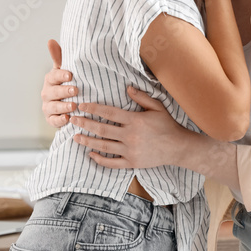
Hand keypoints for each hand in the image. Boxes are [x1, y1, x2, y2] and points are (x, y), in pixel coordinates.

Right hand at [41, 39, 77, 127]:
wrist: (68, 105)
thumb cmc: (67, 83)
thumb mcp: (65, 71)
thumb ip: (59, 58)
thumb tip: (51, 41)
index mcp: (51, 79)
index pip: (54, 76)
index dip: (61, 75)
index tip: (71, 75)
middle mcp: (47, 93)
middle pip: (53, 92)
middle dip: (64, 91)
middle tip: (75, 90)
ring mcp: (48, 107)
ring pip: (54, 107)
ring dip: (63, 106)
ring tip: (73, 106)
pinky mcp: (51, 119)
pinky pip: (54, 120)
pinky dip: (59, 120)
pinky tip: (67, 118)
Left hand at [74, 86, 190, 169]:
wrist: (178, 147)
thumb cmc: (167, 125)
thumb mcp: (157, 107)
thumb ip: (141, 97)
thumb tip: (127, 87)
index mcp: (135, 120)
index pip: (109, 113)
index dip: (93, 109)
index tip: (82, 106)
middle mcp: (130, 136)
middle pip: (102, 129)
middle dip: (85, 124)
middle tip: (73, 119)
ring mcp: (130, 151)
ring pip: (103, 146)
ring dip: (88, 141)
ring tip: (76, 137)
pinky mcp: (132, 163)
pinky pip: (112, 163)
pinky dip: (100, 159)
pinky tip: (91, 154)